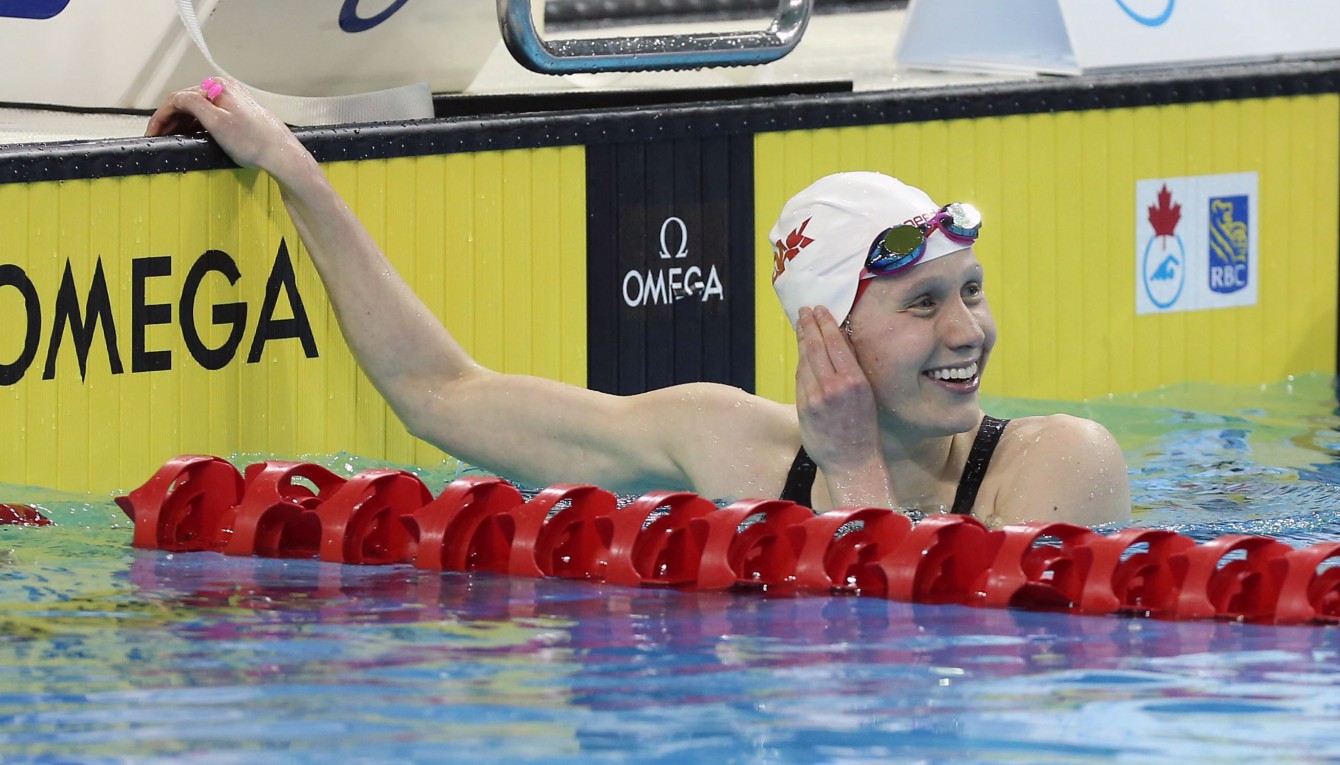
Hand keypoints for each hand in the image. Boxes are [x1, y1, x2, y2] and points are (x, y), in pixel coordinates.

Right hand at [145, 77, 306, 178]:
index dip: (161, 116)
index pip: (178, 98)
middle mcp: (224, 88)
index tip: (151, 133)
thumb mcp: (216, 122)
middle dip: (170, 120)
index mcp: (217, 87)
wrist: (281, 154)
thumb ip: (193, 105)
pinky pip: (211, 115)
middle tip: (158, 138)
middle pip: (187, 102)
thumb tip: (176, 98)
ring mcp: (233, 99)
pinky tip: (192, 136)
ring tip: (172, 139)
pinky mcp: (239, 112)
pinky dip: (197, 124)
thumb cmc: (252, 142)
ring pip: (198, 109)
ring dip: (182, 123)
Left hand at [794, 306, 891, 505]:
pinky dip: (800, 363)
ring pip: (805, 361)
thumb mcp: (866, 395)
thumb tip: (839, 343)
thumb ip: (850, 370)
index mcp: (855, 381)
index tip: (819, 309)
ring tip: (800, 326)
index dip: (825, 323)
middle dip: (808, 325)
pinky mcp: (803, 407)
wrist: (852, 461)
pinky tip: (801, 353)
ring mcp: (816, 397)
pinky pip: (800, 378)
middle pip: (816, 347)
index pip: (835, 343)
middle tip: (804, 310)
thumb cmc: (863, 428)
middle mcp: (834, 386)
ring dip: (801, 340)